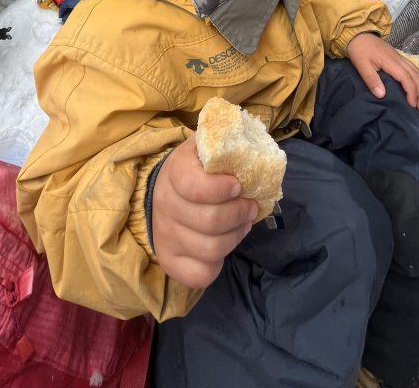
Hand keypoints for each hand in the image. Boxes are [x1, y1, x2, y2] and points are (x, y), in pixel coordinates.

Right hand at [152, 136, 257, 288]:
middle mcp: (164, 205)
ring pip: (210, 249)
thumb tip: (253, 152)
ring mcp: (165, 235)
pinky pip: (199, 274)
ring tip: (242, 224)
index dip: (221, 189)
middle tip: (250, 206)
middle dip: (239, 214)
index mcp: (175, 171)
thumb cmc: (196, 166)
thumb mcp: (207, 146)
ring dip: (235, 237)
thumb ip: (226, 144)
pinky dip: (218, 264)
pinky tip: (224, 244)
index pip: (194, 186)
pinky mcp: (169, 261)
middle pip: (210, 221)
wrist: (164, 188)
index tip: (238, 185)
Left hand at [346, 33, 418, 111]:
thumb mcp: (361, 65)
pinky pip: (413, 68)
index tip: (412, 105)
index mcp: (391, 62)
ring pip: (417, 72)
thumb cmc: (359, 50)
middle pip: (416, 76)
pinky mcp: (398, 57)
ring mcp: (400, 57)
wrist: (358, 34)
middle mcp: (399, 59)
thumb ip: (371, 79)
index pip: (406, 78)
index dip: (411, 92)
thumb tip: (382, 95)